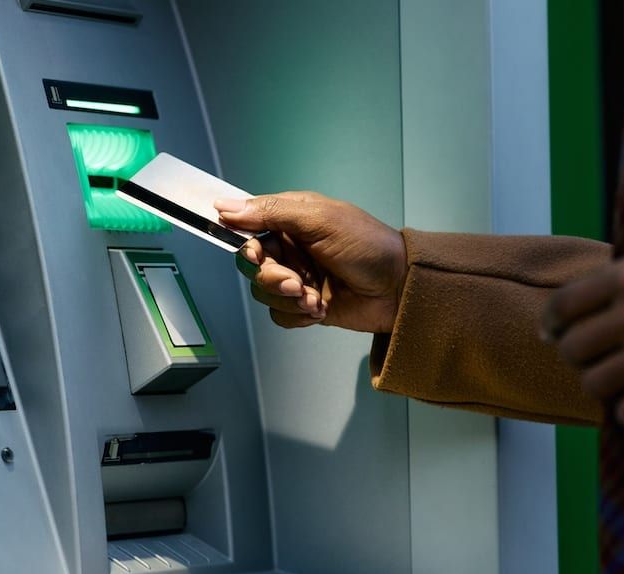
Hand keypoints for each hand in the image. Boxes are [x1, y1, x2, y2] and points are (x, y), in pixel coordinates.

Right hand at [216, 192, 407, 333]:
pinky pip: (279, 315)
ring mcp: (297, 277)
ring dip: (288, 298)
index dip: (244, 241)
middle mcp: (290, 248)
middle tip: (296, 283)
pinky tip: (320, 309)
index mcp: (291, 220)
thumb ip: (272, 212)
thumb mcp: (320, 219)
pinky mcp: (304, 305)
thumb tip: (225, 207)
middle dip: (271, 277)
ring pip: (263, 292)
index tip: (255, 254)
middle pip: (252, 264)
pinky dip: (297, 315)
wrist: (399, 288)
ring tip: (315, 298)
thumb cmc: (367, 245)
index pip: (248, 227)